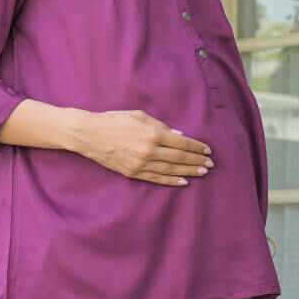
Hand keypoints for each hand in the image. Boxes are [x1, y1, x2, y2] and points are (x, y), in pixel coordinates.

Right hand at [72, 109, 213, 186]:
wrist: (88, 134)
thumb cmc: (114, 120)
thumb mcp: (139, 116)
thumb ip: (161, 126)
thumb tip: (179, 136)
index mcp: (152, 133)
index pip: (182, 143)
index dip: (196, 147)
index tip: (207, 150)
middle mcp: (149, 150)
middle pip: (179, 158)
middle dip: (197, 161)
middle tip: (210, 164)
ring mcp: (140, 164)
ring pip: (170, 170)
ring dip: (188, 172)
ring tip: (202, 172)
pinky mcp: (132, 172)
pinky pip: (156, 178)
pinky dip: (171, 181)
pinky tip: (183, 182)